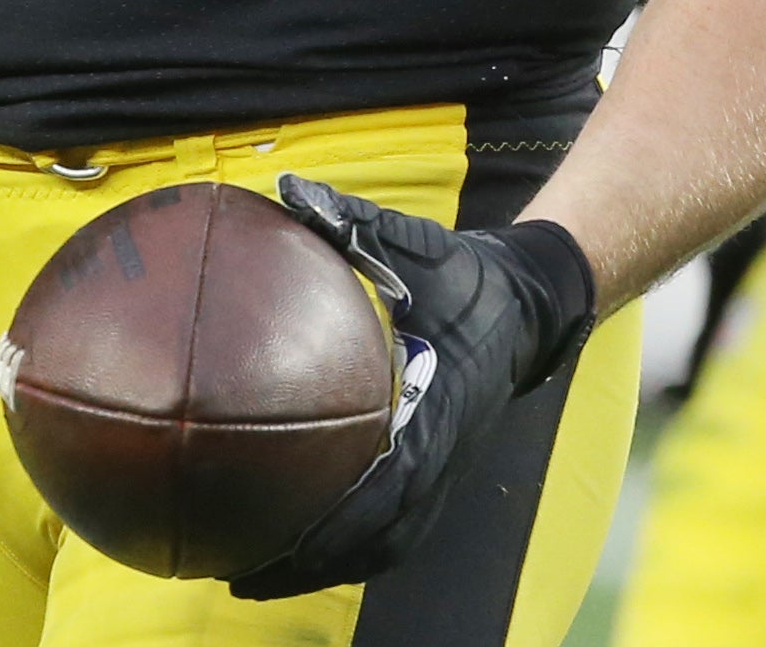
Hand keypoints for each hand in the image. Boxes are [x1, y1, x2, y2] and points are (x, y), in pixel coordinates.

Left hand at [226, 174, 599, 598]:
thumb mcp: (412, 240)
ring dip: (322, 565)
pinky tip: (293, 535)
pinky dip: (343, 539)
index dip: (329, 527)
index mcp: (435, 413)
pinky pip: (389, 521)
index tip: (271, 546)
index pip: (382, 491)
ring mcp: (442, 468)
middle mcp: (440, 456)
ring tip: (252, 575)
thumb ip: (350, 218)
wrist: (528, 298)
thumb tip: (285, 187)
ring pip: (381, 543)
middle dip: (307, 566)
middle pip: (372, 541)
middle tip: (237, 577)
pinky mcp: (437, 466)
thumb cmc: (463, 271)